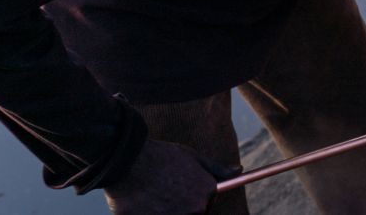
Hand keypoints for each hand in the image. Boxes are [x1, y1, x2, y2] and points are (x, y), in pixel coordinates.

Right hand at [104, 138, 241, 214]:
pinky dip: (154, 213)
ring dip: (167, 210)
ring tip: (154, 195)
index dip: (191, 197)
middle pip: (194, 213)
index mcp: (207, 192)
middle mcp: (196, 209)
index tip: (179, 190)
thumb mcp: (193, 158)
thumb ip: (217, 170)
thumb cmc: (161, 157)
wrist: (127, 161)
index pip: (205, 204)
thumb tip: (239, 171)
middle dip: (180, 206)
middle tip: (164, 191)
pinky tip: (145, 204)